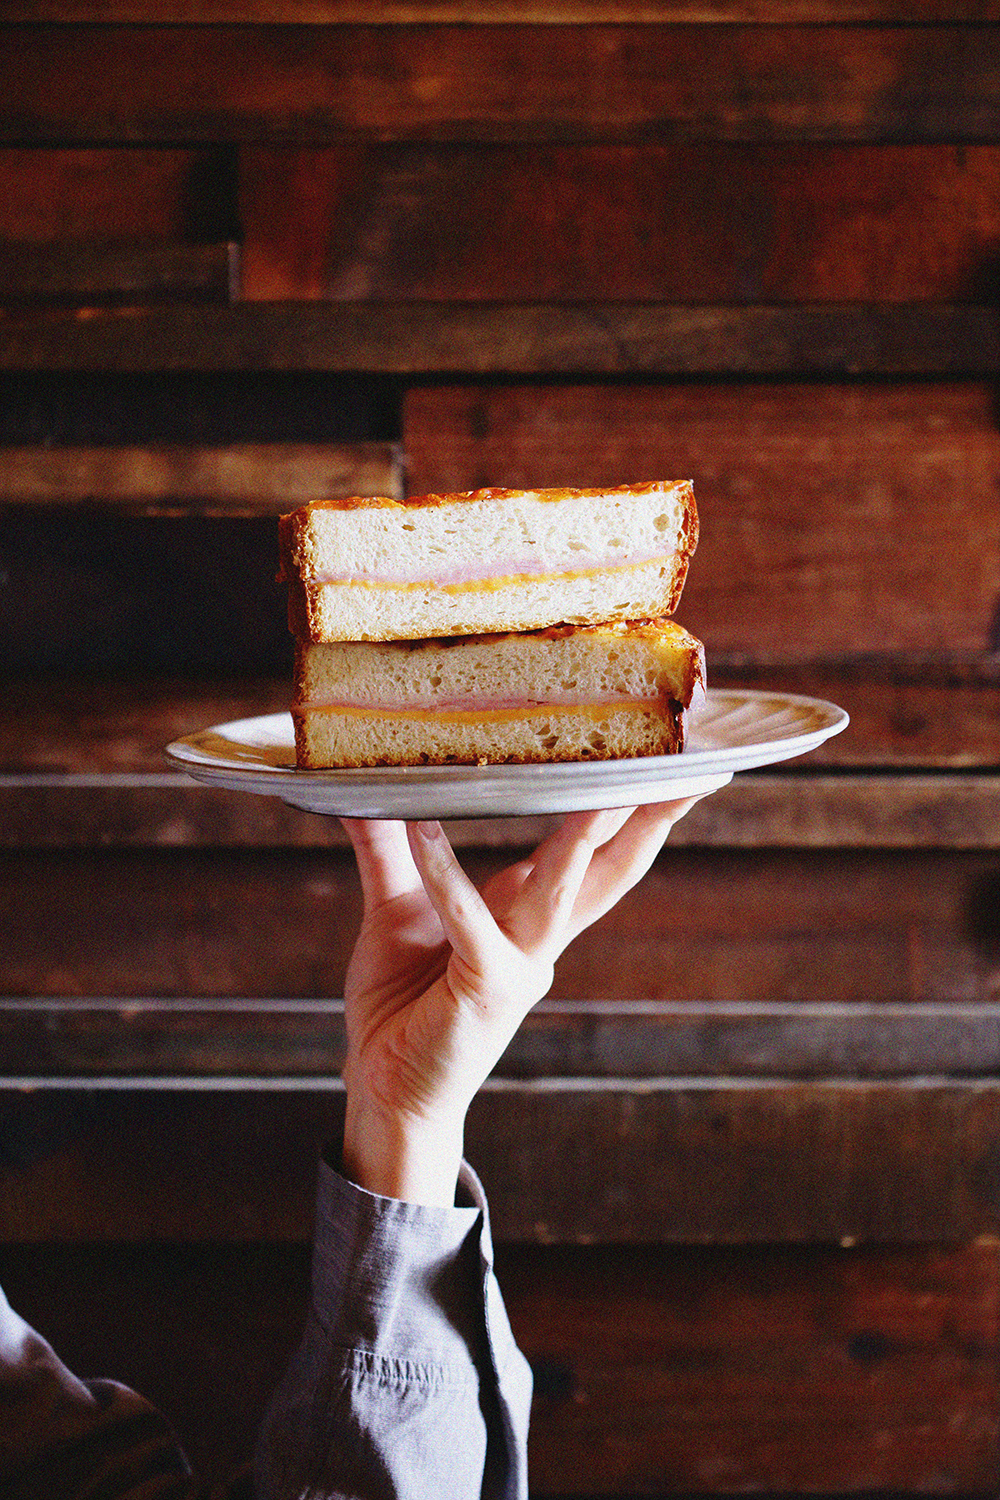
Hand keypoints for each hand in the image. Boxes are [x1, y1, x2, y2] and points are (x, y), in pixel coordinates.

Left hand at [340, 800, 701, 1203]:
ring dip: (583, 840)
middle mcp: (538, 936)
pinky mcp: (486, 989)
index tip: (659, 757)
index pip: (589, 849)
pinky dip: (446, 876)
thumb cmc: (401, 1002)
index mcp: (528, 911)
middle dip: (651, 819)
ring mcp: (521, 965)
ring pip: (564, 891)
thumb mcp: (395, 907)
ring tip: (598, 786)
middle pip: (609, 868)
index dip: (626, 806)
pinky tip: (424, 830)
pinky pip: (470, 922)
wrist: (384, 1087)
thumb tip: (360, 788)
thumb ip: (385, 847)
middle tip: (686, 767)